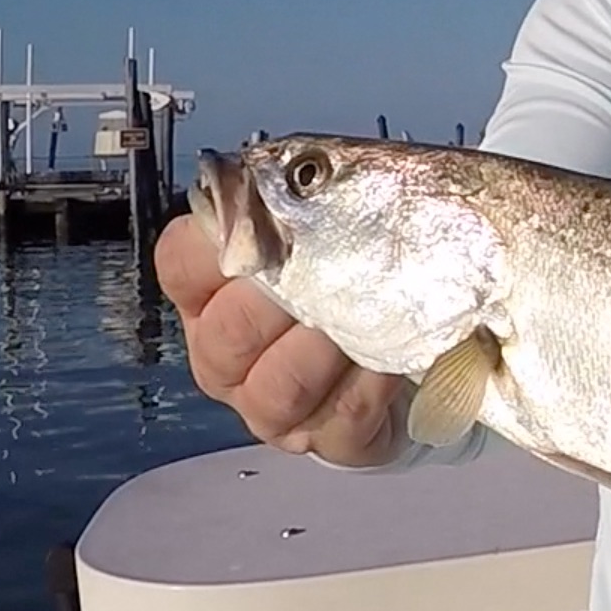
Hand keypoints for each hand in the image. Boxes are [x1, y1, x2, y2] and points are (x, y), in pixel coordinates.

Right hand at [154, 214, 407, 466]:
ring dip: (328, 349)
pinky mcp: (328, 440)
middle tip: (335, 273)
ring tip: (372, 318)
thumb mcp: (341, 221)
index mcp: (215, 291)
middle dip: (284, 300)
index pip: (182, 261)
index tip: (271, 225)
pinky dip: (373, 386)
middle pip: (227, 332)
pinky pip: (340, 420)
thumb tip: (309, 170)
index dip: (219, 243)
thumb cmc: (367, 273)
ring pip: (276, 387)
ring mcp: (270, 405)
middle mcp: (227, 353)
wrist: (428, 344)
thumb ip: (317, 197)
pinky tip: (396, 358)